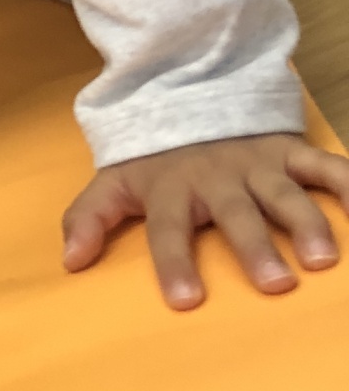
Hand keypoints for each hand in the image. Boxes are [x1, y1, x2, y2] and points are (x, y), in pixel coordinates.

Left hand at [63, 132, 348, 308]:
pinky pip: (325, 167)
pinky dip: (348, 183)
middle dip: (255, 249)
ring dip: (307, 224)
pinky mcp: (290, 151)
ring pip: (285, 195)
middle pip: (237, 215)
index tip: (185, 302)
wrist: (189, 89)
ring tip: (322, 259)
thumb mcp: (113, 181)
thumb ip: (88, 218)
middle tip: (275, 285)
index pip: (167, 230)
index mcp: (171, 189)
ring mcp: (257, 164)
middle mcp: (217, 177)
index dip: (174, 264)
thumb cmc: (154, 155)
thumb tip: (70, 261)